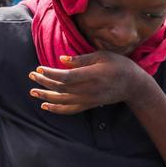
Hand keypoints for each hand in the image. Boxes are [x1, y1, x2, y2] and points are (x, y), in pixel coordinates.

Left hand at [28, 51, 142, 113]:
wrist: (133, 85)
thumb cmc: (119, 66)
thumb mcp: (102, 56)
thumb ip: (81, 59)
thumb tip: (61, 59)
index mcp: (91, 75)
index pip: (65, 77)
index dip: (50, 74)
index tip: (39, 68)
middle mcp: (88, 90)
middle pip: (61, 88)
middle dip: (44, 82)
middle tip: (32, 76)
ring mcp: (88, 99)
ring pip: (62, 101)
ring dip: (46, 97)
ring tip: (33, 92)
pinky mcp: (89, 105)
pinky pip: (70, 110)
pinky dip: (56, 109)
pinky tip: (46, 106)